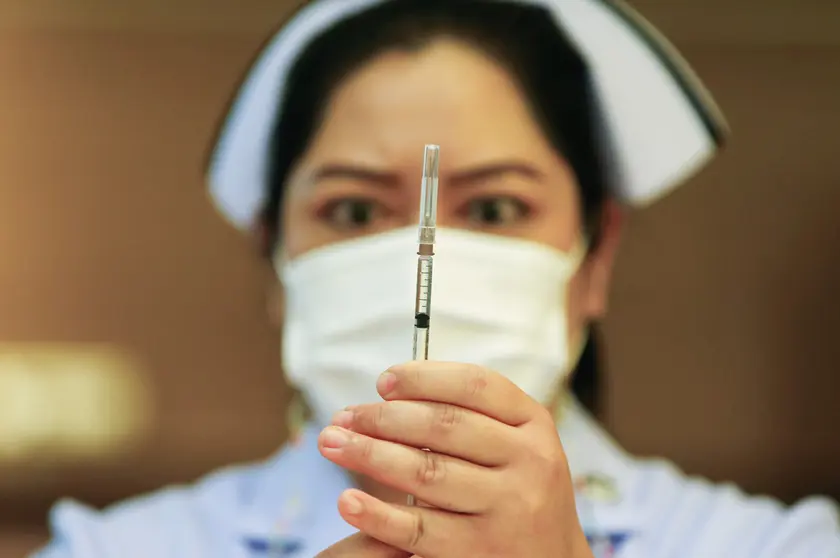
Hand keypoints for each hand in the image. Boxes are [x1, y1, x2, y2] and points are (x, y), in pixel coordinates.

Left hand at [318, 361, 592, 557]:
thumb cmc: (516, 489)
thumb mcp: (514, 443)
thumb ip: (470, 415)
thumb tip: (389, 394)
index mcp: (534, 423)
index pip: (476, 384)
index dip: (424, 378)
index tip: (382, 381)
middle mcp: (529, 462)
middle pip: (445, 425)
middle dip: (384, 416)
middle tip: (342, 417)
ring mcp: (507, 509)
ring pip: (427, 472)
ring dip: (370, 454)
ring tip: (331, 443)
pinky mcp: (481, 553)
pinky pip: (420, 530)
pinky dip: (378, 515)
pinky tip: (348, 500)